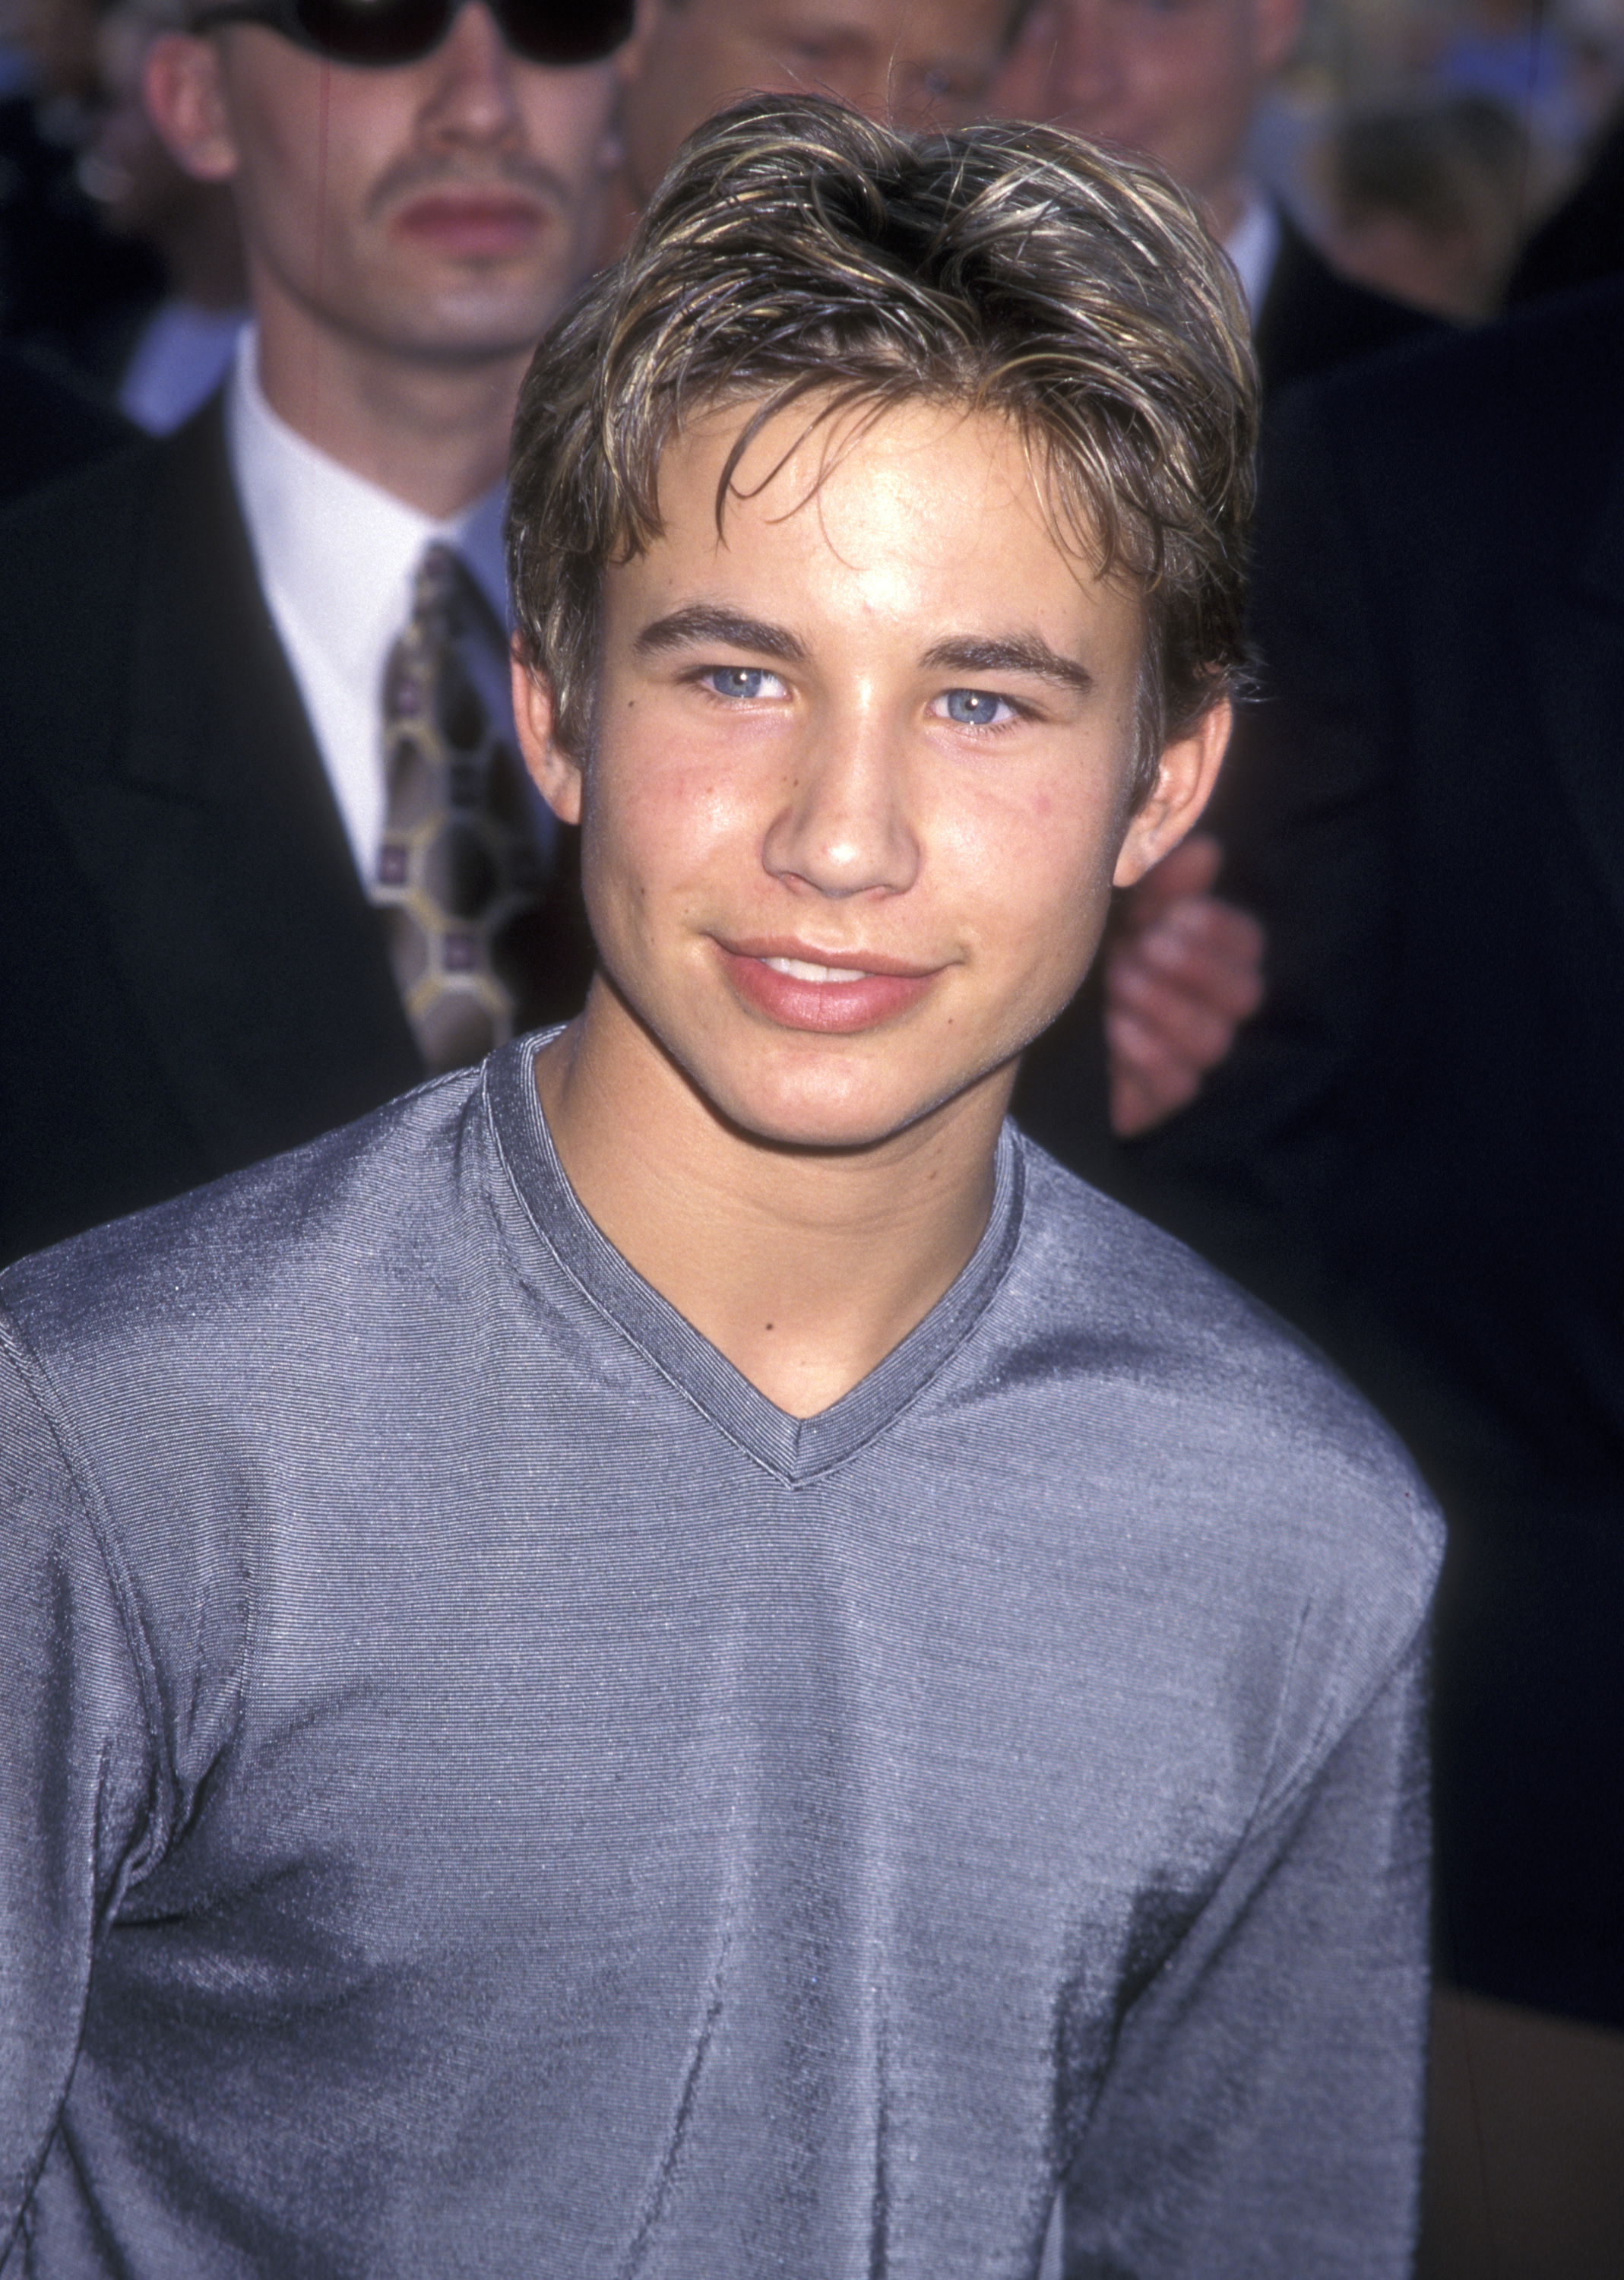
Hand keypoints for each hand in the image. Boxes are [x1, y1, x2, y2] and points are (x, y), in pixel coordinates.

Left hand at [1105, 833, 1263, 1137]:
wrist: (1019, 1018)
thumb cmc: (1079, 955)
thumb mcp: (1116, 912)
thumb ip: (1161, 883)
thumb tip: (1205, 851)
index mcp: (1205, 958)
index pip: (1246, 945)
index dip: (1220, 928)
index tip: (1176, 912)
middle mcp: (1206, 1010)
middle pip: (1243, 994)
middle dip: (1196, 966)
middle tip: (1146, 946)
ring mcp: (1183, 1058)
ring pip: (1213, 1040)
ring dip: (1168, 1005)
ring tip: (1120, 980)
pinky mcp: (1153, 1100)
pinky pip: (1177, 1087)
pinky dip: (1150, 1055)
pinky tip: (1115, 1027)